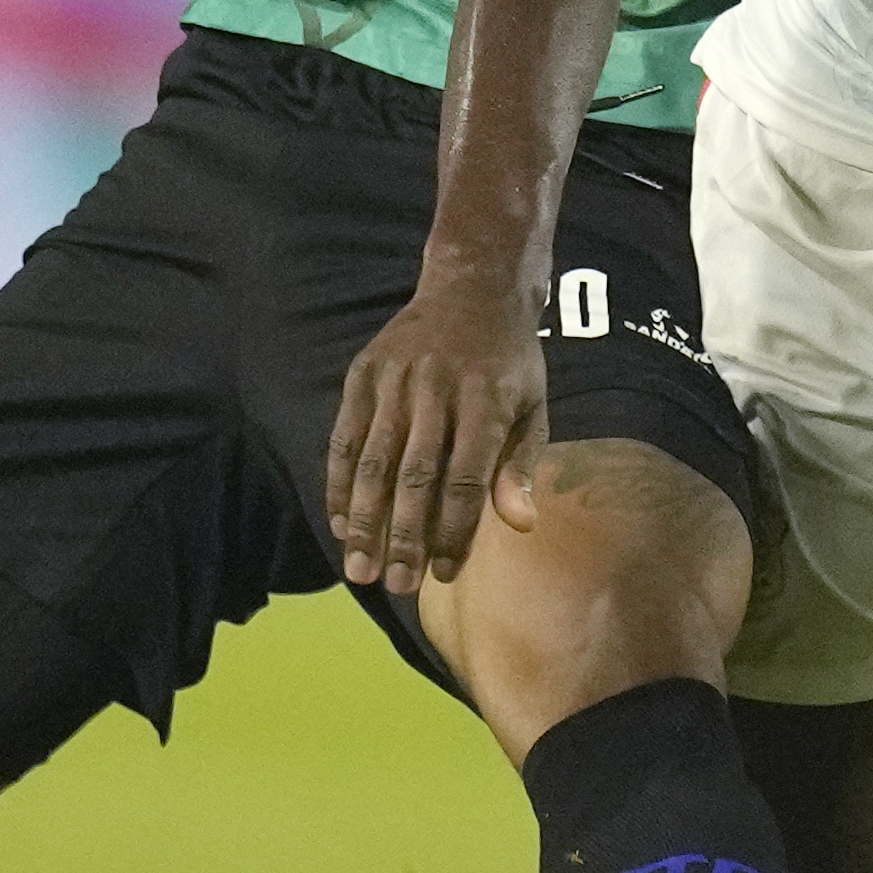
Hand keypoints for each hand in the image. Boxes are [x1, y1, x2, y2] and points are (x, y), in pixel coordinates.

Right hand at [324, 265, 548, 587]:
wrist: (473, 286)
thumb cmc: (511, 361)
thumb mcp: (534, 406)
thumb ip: (520, 465)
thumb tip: (519, 524)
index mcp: (486, 400)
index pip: (466, 477)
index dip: (454, 529)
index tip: (444, 573)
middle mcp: (436, 390)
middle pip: (414, 476)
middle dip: (404, 537)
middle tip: (396, 586)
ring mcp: (394, 380)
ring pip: (373, 462)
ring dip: (363, 520)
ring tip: (359, 569)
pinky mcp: (363, 374)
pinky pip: (345, 438)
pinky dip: (339, 484)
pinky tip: (339, 523)